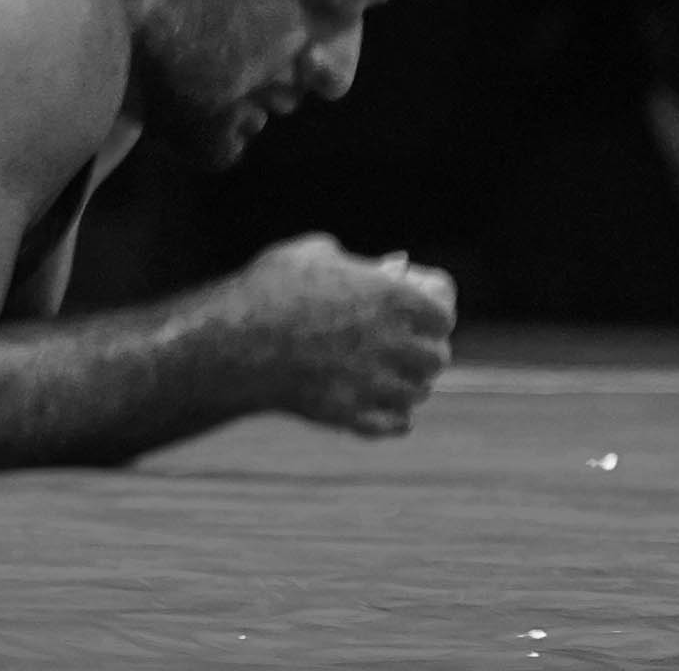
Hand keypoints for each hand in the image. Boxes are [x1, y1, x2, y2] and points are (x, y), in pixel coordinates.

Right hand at [225, 232, 455, 434]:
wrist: (234, 341)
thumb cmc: (269, 289)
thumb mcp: (308, 254)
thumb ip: (345, 261)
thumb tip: (357, 269)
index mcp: (391, 297)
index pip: (444, 311)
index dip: (435, 308)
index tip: (426, 309)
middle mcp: (392, 342)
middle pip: (437, 356)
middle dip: (424, 348)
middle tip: (408, 345)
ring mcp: (375, 383)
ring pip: (418, 392)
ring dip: (409, 383)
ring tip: (389, 374)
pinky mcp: (354, 414)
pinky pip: (397, 424)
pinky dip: (394, 416)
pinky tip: (381, 404)